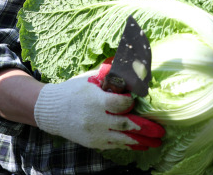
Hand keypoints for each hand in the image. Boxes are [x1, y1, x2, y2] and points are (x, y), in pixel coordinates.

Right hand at [34, 59, 164, 150]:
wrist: (51, 110)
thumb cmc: (73, 91)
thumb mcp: (90, 80)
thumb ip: (109, 78)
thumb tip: (130, 67)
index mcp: (96, 101)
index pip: (120, 104)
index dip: (131, 102)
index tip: (135, 99)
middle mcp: (96, 119)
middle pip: (125, 124)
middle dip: (145, 127)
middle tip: (161, 129)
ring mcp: (94, 133)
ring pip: (122, 139)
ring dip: (141, 141)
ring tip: (156, 142)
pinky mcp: (92, 142)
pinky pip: (113, 145)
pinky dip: (127, 145)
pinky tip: (140, 145)